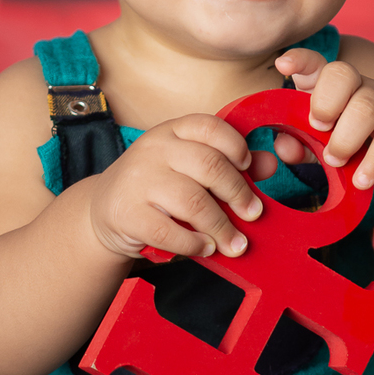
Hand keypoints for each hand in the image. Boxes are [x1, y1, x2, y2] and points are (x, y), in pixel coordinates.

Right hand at [87, 114, 269, 260]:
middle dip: (238, 193)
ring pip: (192, 201)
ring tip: (235, 243)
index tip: (248, 170)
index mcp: (172, 131)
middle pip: (208, 165)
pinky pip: (169, 231)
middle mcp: (153, 149)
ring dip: (221, 226)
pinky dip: (194, 243)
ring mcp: (137, 180)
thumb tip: (270, 164)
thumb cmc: (157, 188)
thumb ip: (229, 164)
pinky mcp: (127, 213)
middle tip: (253, 214)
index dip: (235, 147)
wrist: (104, 210)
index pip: (209, 127)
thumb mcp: (189, 169)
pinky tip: (206, 247)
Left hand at [274, 47, 373, 188]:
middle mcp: (359, 84)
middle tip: (318, 129)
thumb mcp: (322, 145)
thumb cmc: (354, 143)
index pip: (315, 63)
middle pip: (343, 74)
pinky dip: (373, 161)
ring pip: (367, 106)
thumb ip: (301, 145)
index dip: (300, 60)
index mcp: (331, 85)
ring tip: (335, 161)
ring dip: (346, 137)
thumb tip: (284, 148)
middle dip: (325, 102)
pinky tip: (361, 180)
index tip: (283, 65)